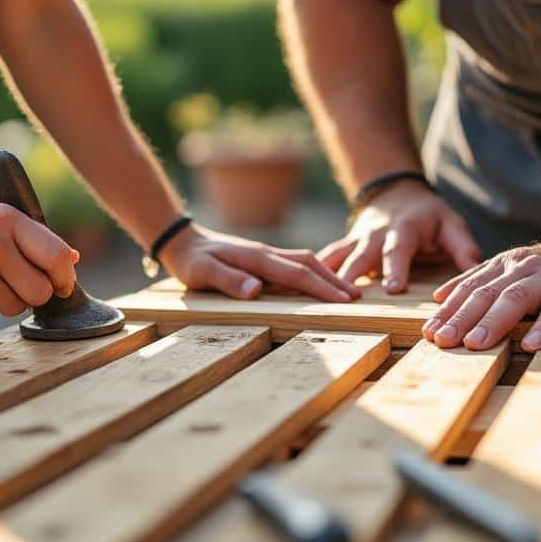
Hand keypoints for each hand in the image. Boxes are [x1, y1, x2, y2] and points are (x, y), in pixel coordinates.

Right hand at [0, 197, 78, 322]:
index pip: (57, 257)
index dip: (64, 277)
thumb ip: (33, 237)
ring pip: (15, 308)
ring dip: (4, 300)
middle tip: (15, 283)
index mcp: (8, 220)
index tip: (61, 284)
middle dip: (33, 293)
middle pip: (40, 292)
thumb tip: (73, 260)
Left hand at [160, 223, 359, 301]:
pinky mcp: (263, 259)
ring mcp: (267, 255)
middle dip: (334, 280)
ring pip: (305, 262)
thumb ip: (229, 281)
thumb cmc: (191, 261)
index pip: (297, 274)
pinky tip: (320, 283)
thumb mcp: (203, 273)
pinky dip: (314, 273)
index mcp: (258, 259)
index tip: (343, 299)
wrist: (183, 241)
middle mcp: (267, 254)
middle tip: (357, 296)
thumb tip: (257, 290)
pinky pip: (295, 264)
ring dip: (327, 275)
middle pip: (309, 264)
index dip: (321, 287)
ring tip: (346, 290)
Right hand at [318, 180, 480, 292]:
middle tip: (346, 299)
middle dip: (352, 276)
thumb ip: (463, 247)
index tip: (393, 289)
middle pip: (361, 256)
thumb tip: (476, 270)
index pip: (399, 250)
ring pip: (337, 258)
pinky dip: (312, 272)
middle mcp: (375, 234)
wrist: (396, 193)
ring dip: (326, 277)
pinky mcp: (344, 246)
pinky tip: (297, 290)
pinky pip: (326, 259)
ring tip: (314, 298)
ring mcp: (355, 240)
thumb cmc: (429, 216)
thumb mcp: (451, 224)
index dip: (396, 268)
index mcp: (404, 229)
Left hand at [422, 232, 540, 351]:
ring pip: (517, 298)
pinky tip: (531, 345)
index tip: (428, 333)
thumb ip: (482, 281)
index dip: (448, 310)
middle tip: (441, 340)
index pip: (470, 288)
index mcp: (506, 265)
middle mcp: (525, 268)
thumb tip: (441, 298)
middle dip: (461, 318)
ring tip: (474, 344)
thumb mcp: (516, 269)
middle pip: (486, 293)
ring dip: (493, 322)